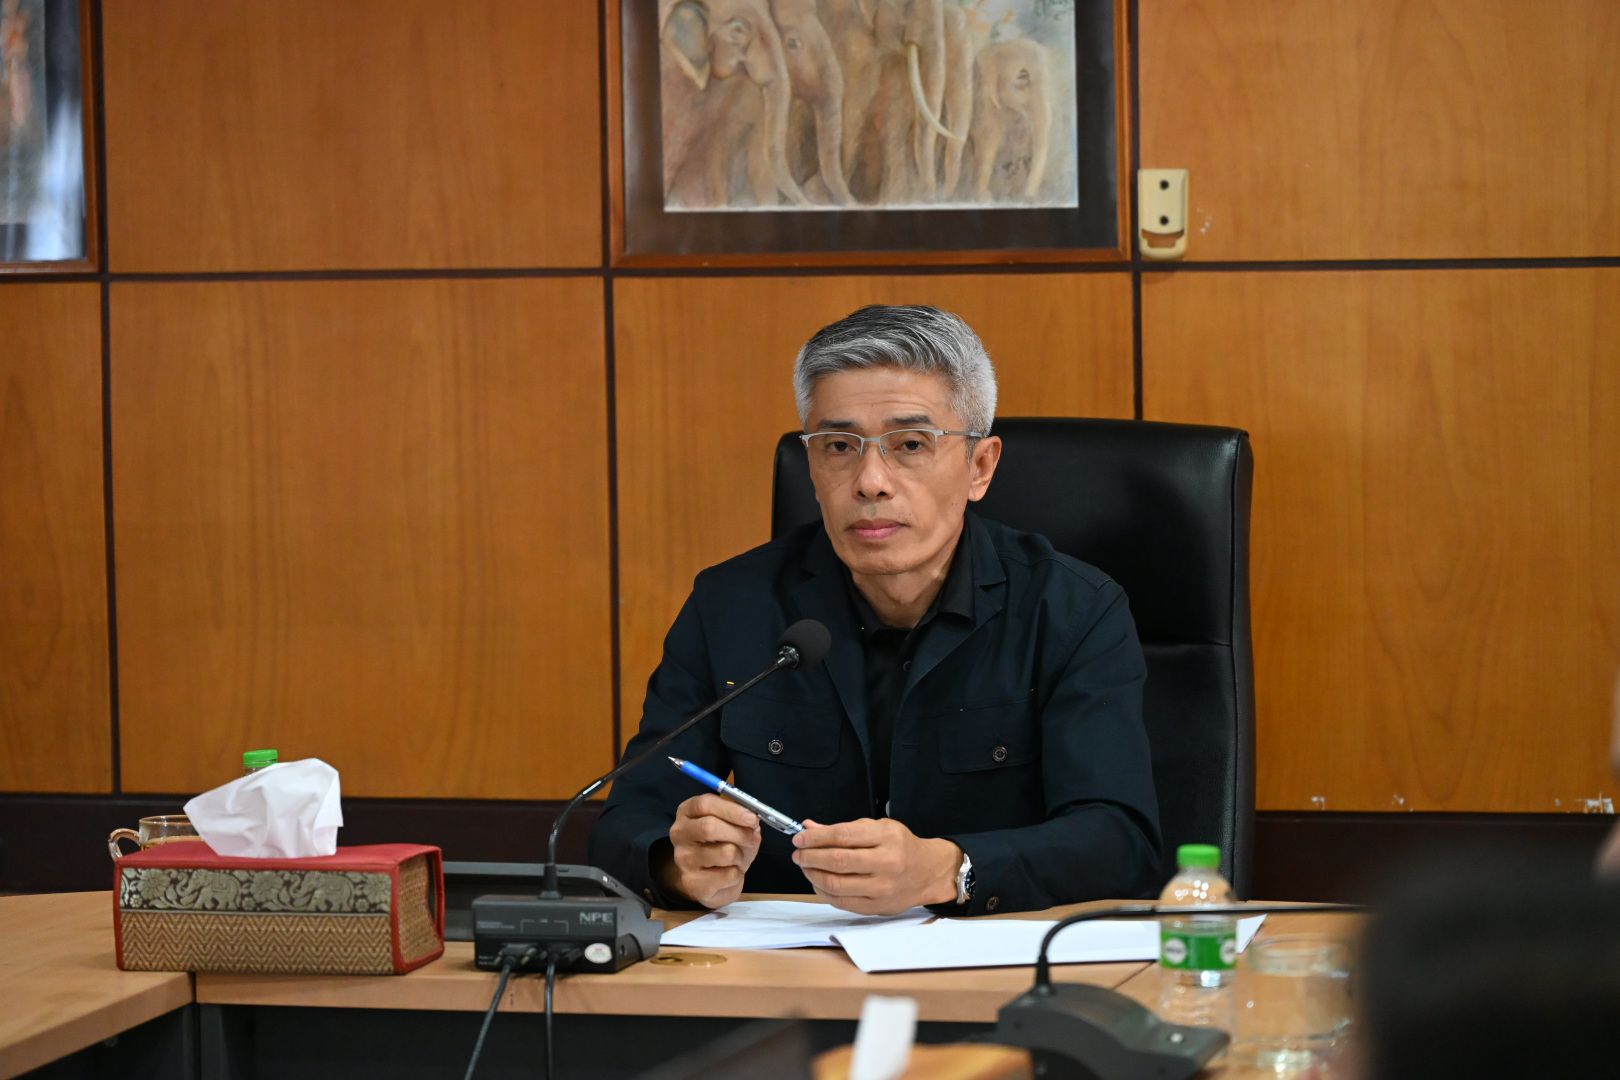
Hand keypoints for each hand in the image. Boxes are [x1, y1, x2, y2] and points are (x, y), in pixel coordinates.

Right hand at [655, 794, 762, 908]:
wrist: (706, 880)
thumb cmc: (720, 845)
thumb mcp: (731, 825)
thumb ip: (741, 818)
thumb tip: (753, 822)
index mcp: (687, 812)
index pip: (704, 804)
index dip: (731, 809)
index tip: (752, 817)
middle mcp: (680, 833)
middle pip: (710, 827)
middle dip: (739, 832)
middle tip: (752, 837)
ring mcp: (683, 859)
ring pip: (725, 852)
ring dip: (741, 855)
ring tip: (738, 858)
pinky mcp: (693, 883)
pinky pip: (729, 875)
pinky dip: (738, 874)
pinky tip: (730, 874)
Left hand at [791, 818, 961, 914]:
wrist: (928, 873)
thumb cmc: (900, 846)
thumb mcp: (877, 828)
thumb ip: (843, 829)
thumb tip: (809, 828)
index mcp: (886, 837)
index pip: (841, 836)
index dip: (815, 838)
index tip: (799, 838)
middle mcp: (886, 863)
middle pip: (837, 861)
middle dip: (810, 857)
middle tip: (798, 854)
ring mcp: (881, 888)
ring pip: (836, 884)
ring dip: (813, 875)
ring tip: (806, 866)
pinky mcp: (876, 907)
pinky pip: (841, 902)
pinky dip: (823, 891)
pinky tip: (818, 881)